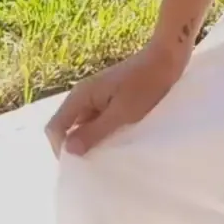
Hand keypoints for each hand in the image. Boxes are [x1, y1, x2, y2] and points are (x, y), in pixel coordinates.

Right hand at [45, 38, 188, 158]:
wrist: (169, 57)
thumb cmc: (146, 84)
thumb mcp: (121, 112)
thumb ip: (94, 131)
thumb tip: (68, 151)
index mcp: (81, 95)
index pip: (55, 128)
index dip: (61, 149)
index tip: (81, 166)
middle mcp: (84, 95)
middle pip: (68, 128)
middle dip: (77, 147)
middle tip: (95, 165)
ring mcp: (98, 96)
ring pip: (84, 125)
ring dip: (92, 140)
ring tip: (108, 156)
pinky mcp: (111, 98)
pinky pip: (99, 120)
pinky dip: (104, 131)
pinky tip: (118, 141)